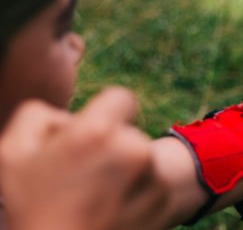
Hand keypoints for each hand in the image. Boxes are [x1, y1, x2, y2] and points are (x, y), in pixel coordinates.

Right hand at [0, 88, 170, 229]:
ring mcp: (153, 179)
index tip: (93, 133)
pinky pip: (152, 184)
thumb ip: (38, 115)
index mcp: (99, 133)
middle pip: (129, 132)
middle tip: (81, 175)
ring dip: (125, 170)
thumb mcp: (12, 154)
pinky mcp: (163, 202)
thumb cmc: (32, 207)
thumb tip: (69, 116)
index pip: (122, 98)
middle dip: (111, 145)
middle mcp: (134, 151)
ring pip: (142, 158)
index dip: (105, 113)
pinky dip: (137, 193)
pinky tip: (110, 210)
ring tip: (94, 196)